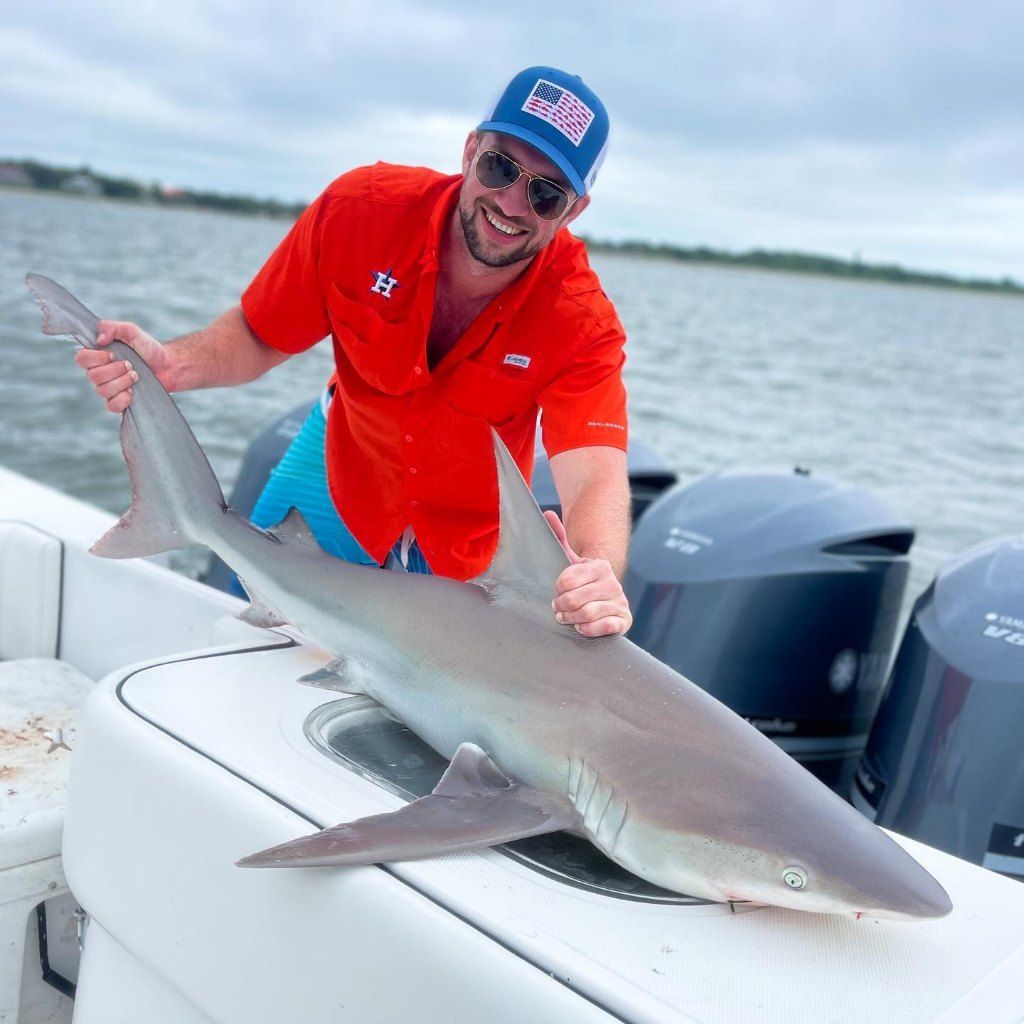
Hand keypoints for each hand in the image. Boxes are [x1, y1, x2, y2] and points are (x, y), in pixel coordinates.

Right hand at [74, 320, 167, 412]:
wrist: (168, 366)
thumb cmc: (147, 348)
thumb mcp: (131, 331)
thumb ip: (112, 328)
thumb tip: (100, 340)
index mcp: (98, 356)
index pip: (81, 358)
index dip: (96, 358)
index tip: (113, 354)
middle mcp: (99, 373)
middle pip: (93, 376)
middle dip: (115, 370)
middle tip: (130, 365)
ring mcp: (109, 388)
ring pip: (103, 390)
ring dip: (122, 382)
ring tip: (135, 375)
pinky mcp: (120, 401)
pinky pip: (112, 406)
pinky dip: (123, 399)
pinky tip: (132, 392)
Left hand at [544, 510, 632, 636]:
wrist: (608, 600)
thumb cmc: (584, 582)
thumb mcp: (572, 561)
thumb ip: (559, 538)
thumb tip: (547, 513)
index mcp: (599, 566)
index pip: (567, 579)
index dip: (557, 588)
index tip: (556, 591)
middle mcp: (613, 583)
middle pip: (574, 599)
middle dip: (560, 606)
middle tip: (557, 608)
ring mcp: (620, 602)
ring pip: (587, 614)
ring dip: (571, 619)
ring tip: (565, 618)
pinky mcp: (624, 621)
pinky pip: (604, 627)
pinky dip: (589, 629)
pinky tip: (582, 627)